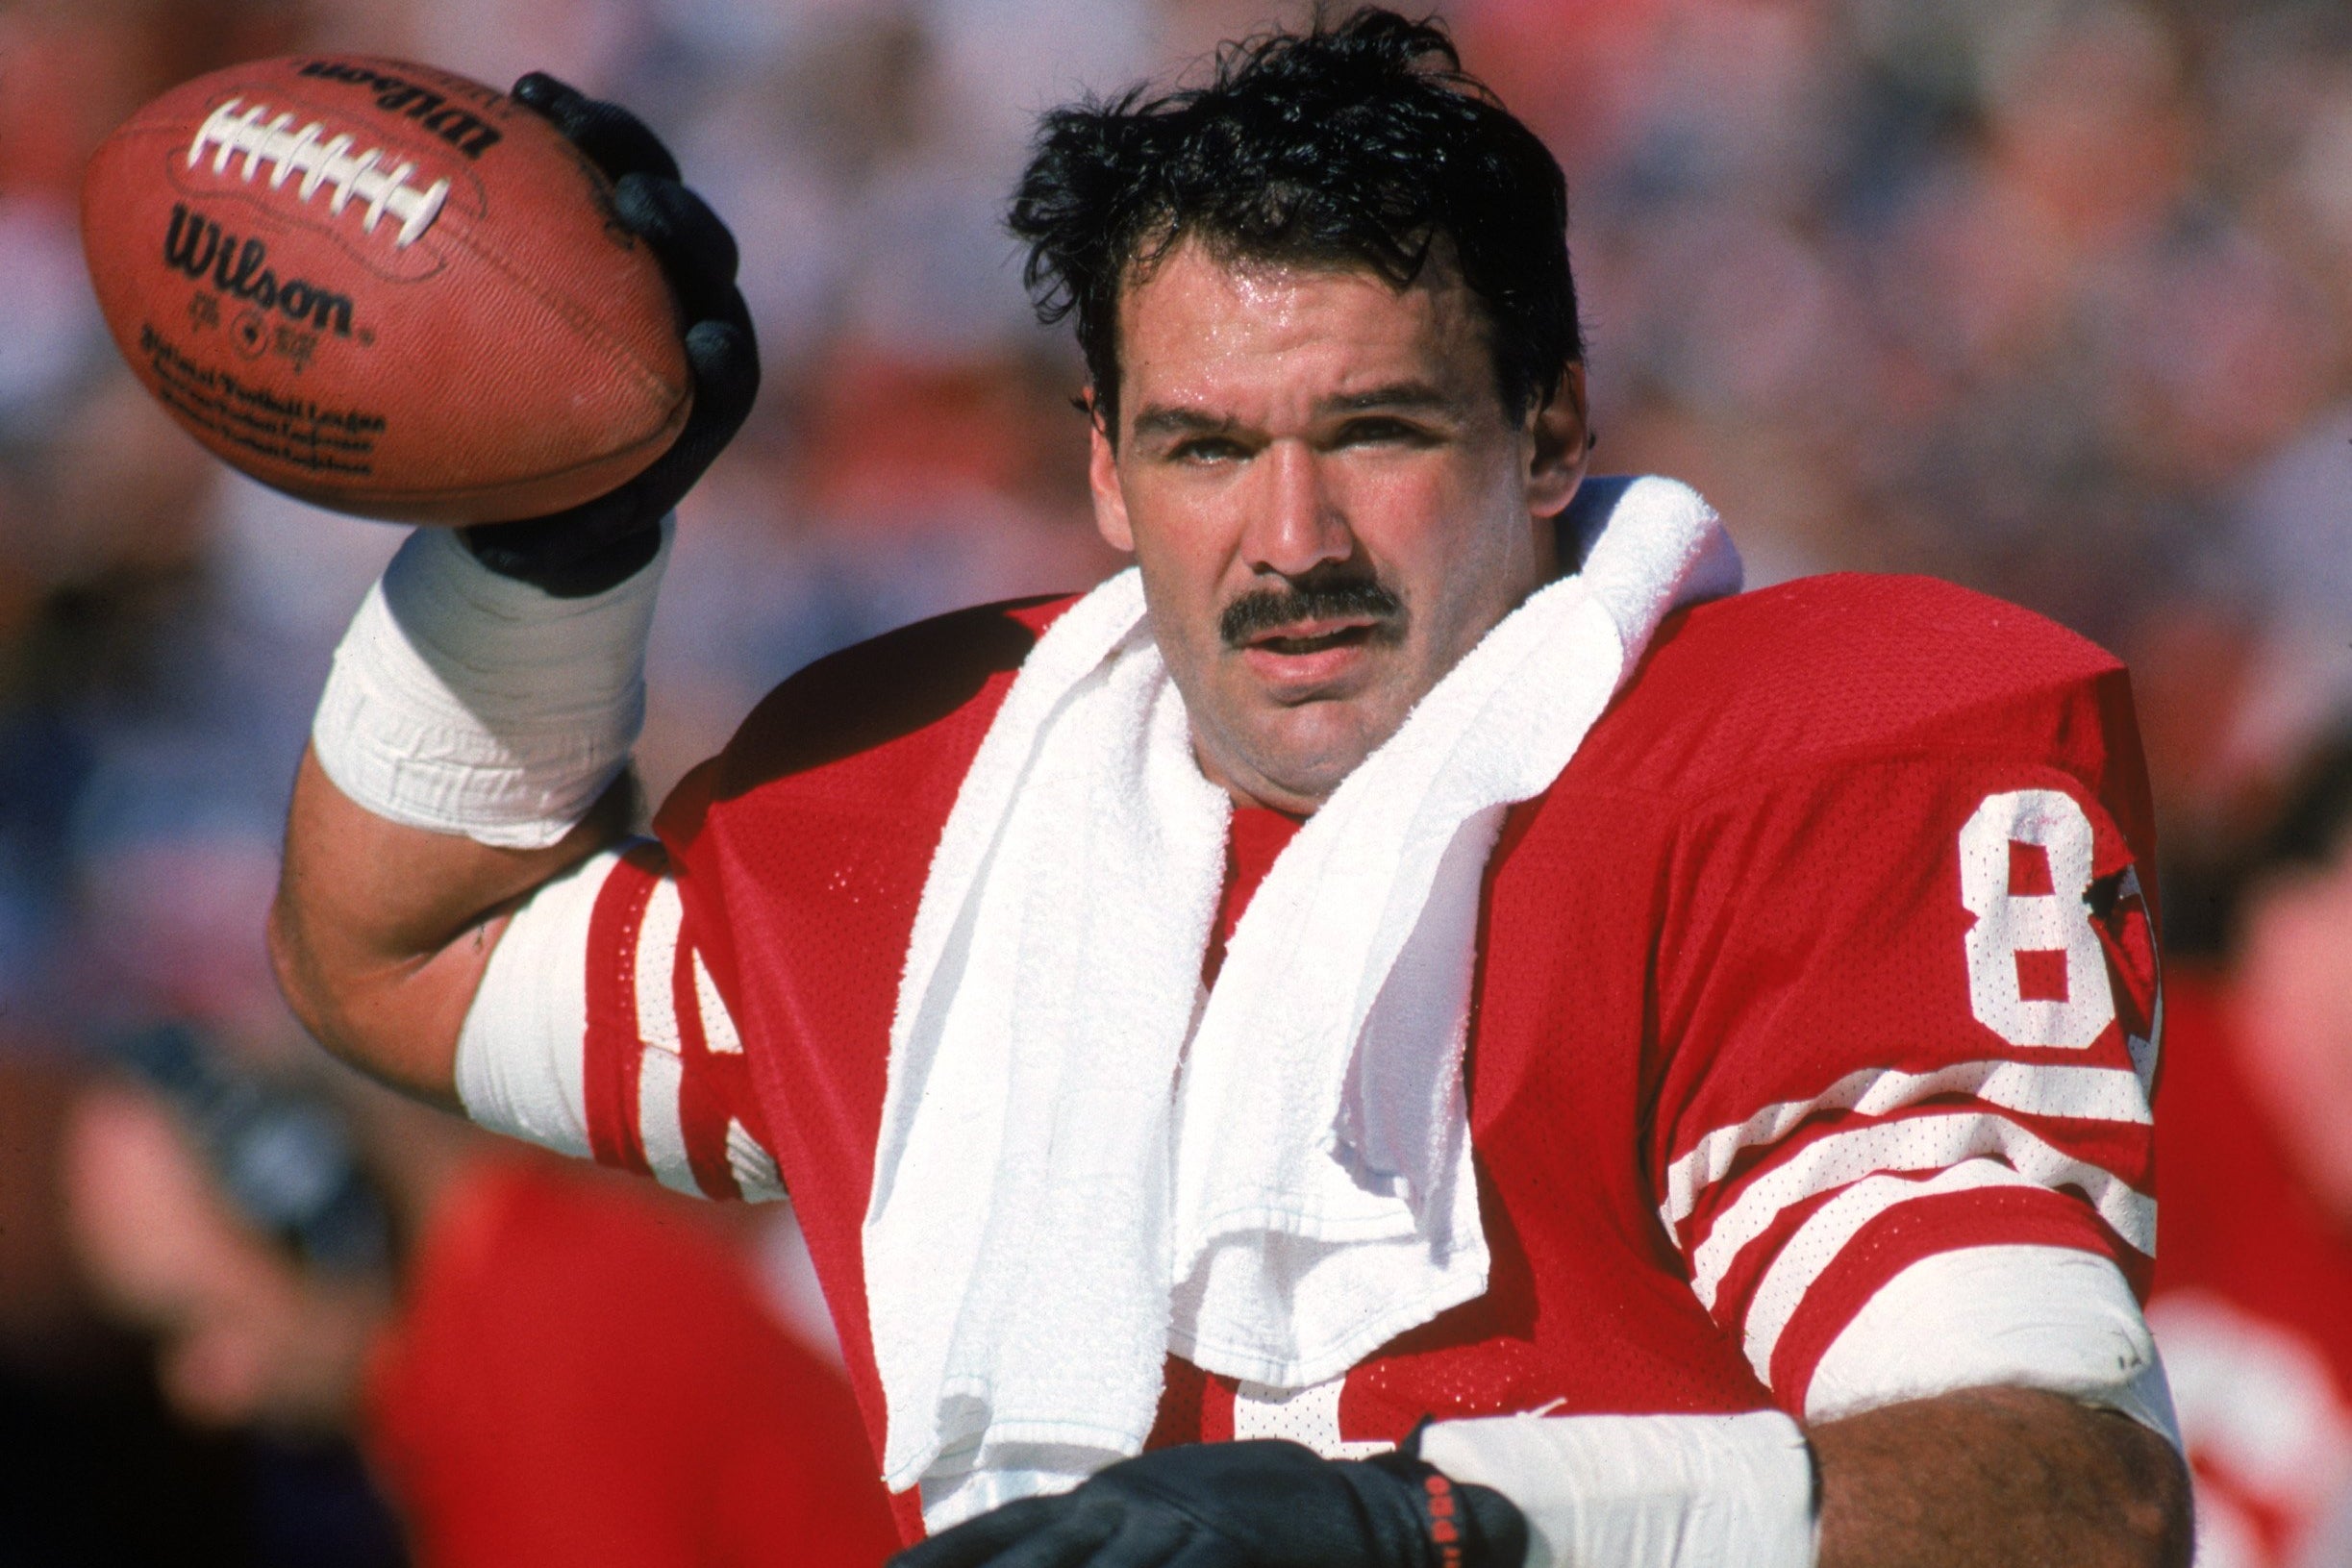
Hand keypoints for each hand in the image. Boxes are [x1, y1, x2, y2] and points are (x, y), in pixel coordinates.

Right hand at [461, 72, 760, 595]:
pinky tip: (519, 92)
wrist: (570, 441)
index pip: (733, 372)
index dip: (726, 355)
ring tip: (561, 112)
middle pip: (707, 261)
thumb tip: (507, 557)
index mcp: (705, 397)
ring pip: (655, 189)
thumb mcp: (557, 538)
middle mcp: (697, 316)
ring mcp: (660, 258)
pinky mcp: (614, 213)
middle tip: (634, 202)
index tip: (709, 346)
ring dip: (619, 146)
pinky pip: (595, 161)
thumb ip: (547, 546)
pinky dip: (567, 127)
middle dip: (680, 228)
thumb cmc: (569, 505)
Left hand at [891, 1440, 1527, 1567]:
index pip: (998, 1532)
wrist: (1350, 1509)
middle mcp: (1121, 1507)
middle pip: (1027, 1558)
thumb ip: (1094, 1537)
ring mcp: (1170, 1526)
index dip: (938, 1560)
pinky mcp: (1219, 1547)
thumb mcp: (1153, 1512)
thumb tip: (1018, 1555)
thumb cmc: (1240, 1515)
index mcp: (1100, 1499)